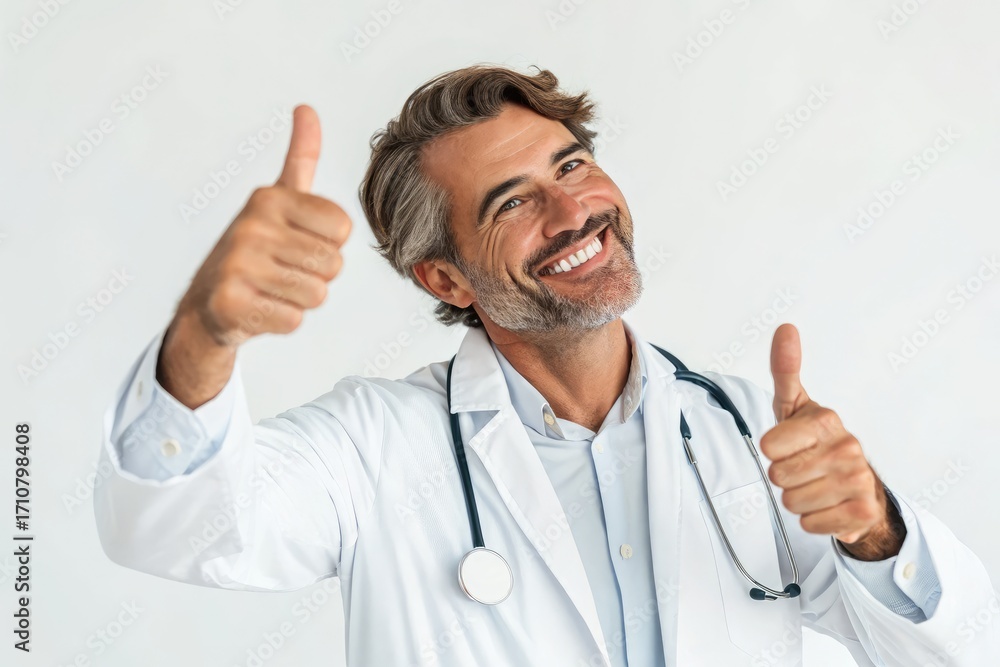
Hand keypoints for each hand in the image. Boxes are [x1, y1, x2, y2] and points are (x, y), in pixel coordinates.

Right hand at [177, 104, 351, 347]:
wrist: (208, 304)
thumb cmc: (255, 251)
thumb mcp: (277, 200)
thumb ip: (300, 158)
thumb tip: (306, 107)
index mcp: (269, 198)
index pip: (343, 229)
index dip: (329, 243)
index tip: (298, 241)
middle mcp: (251, 226)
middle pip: (334, 264)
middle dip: (316, 275)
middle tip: (283, 270)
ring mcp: (237, 265)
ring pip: (316, 294)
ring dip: (300, 299)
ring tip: (271, 288)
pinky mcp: (230, 303)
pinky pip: (293, 320)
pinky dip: (281, 321)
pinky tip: (258, 308)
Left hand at [760, 324, 904, 559]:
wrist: (855, 484)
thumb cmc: (815, 442)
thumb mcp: (795, 406)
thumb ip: (785, 370)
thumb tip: (786, 328)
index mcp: (825, 421)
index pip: (769, 446)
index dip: (773, 451)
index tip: (787, 446)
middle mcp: (847, 447)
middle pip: (778, 476)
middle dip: (784, 477)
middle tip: (802, 469)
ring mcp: (858, 480)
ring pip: (792, 502)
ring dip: (797, 499)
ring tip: (815, 486)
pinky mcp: (863, 511)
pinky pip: (811, 524)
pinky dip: (813, 520)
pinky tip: (828, 506)